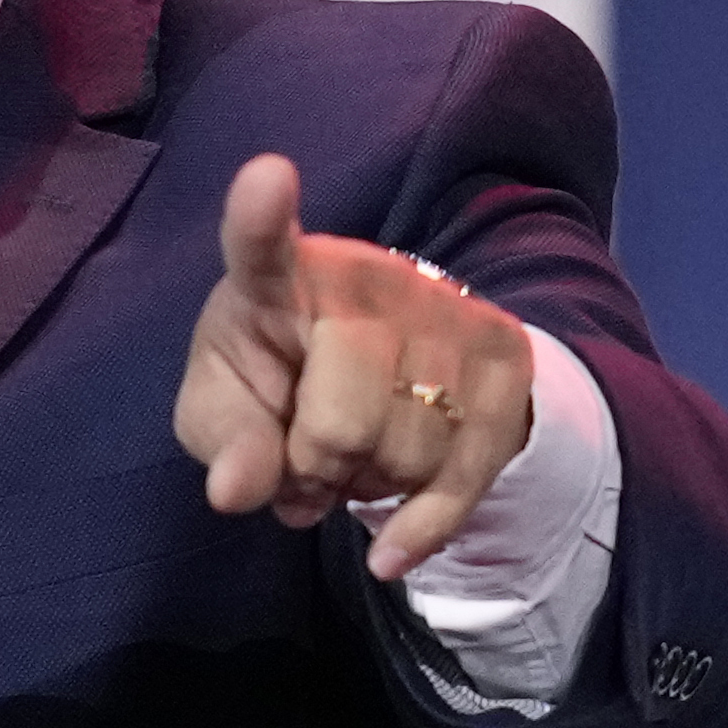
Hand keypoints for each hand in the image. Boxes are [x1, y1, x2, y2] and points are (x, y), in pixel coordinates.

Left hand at [174, 154, 535, 579]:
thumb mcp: (225, 411)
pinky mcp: (502, 352)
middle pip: (342, 425)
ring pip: (409, 456)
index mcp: (279, 277)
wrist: (378, 372)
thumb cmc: (276, 381)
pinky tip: (390, 549)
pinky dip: (424, 528)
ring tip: (351, 465)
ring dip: (371, 491)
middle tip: (307, 465)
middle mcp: (367, 277)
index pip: (262, 244)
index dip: (260, 214)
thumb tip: (236, 490)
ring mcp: (444, 308)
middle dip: (318, 473)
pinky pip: (468, 473)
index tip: (266, 178)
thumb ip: (225, 443)